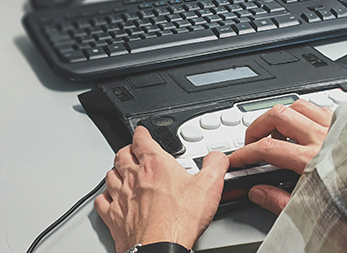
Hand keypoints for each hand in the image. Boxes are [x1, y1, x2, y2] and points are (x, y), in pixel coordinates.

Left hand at [94, 126, 228, 252]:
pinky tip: (109, 197)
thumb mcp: (209, 187)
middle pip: (122, 155)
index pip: (142, 140)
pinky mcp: (114, 217)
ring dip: (115, 170)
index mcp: (155, 165)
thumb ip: (216, 166)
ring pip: (110, 175)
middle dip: (127, 150)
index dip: (142, 133)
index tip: (142, 132)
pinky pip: (102, 201)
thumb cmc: (180, 220)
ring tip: (121, 170)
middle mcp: (134, 178)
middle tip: (132, 150)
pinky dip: (105, 196)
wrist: (161, 247)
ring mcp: (121, 197)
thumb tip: (218, 157)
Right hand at [228, 99, 331, 214]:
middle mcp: (323, 138)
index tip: (236, 159)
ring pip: (298, 105)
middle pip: (278, 115)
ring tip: (276, 130)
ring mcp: (336, 127)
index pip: (267, 148)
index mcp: (311, 161)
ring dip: (281, 115)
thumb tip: (257, 192)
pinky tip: (303, 126)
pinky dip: (305, 113)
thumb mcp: (310, 210)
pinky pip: (320, 107)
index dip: (245, 153)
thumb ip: (278, 201)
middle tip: (252, 140)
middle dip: (257, 126)